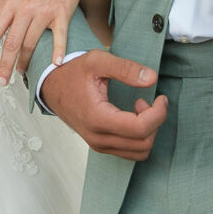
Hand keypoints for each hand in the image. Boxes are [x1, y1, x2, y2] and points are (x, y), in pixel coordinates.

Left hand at [0, 0, 97, 84]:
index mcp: (12, 3)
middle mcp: (26, 8)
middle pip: (12, 42)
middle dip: (4, 65)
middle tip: (1, 82)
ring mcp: (44, 11)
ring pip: (31, 42)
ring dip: (26, 61)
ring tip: (21, 73)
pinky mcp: (62, 13)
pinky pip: (59, 36)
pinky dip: (57, 51)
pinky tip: (54, 64)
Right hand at [37, 51, 166, 160]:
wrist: (52, 86)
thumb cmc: (73, 72)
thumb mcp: (98, 61)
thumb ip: (125, 68)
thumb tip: (151, 78)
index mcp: (98, 118)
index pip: (140, 128)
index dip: (159, 113)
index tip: (161, 98)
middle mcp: (98, 137)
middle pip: (144, 143)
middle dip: (155, 121)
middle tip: (149, 100)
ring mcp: (99, 145)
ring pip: (139, 152)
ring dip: (149, 131)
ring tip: (140, 108)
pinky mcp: (100, 146)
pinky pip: (130, 152)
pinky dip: (140, 137)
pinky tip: (132, 116)